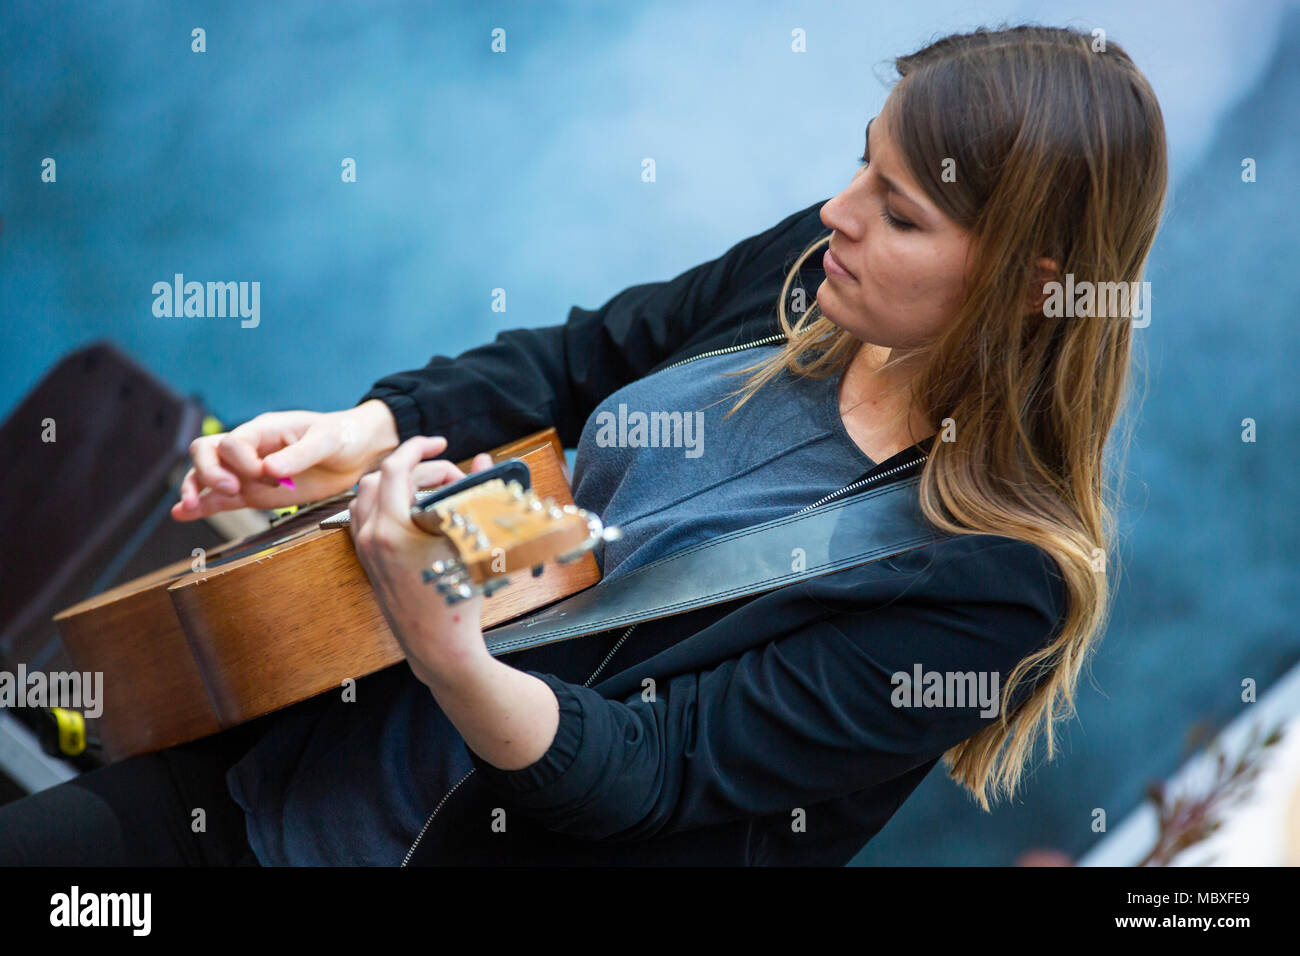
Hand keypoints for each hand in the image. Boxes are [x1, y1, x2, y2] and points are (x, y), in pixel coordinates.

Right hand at [171, 400, 400, 520]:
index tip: (271, 476)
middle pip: (207, 452)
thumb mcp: (328, 441)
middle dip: (210, 472)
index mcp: (265, 429)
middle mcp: (251, 449)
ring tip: (189, 508)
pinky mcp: (257, 493)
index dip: (243, 462)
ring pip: (208, 476)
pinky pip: (223, 499)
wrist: (359, 452)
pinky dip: (203, 505)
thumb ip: (299, 455)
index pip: (233, 443)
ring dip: (196, 489)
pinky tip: (183, 514)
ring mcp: (250, 472)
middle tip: (234, 489)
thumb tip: (268, 470)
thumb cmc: (343, 437)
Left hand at [348, 435, 495, 684]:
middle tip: (448, 476)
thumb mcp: (472, 542)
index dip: (417, 448)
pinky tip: (416, 512)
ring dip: (396, 484)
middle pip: (379, 478)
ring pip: (368, 497)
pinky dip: (386, 504)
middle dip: (414, 468)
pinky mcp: (368, 562)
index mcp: (392, 529)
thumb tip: (483, 460)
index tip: (439, 444)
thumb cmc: (458, 599)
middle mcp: (371, 537)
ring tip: (431, 490)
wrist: (438, 646)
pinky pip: (366, 519)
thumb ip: (475, 493)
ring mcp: (366, 551)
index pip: (395, 468)